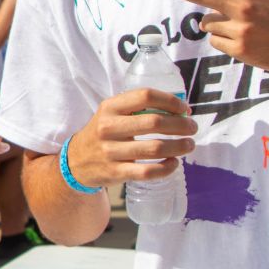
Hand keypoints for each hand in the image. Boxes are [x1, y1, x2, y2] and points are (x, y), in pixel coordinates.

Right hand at [66, 89, 196, 186]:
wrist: (76, 161)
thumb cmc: (104, 133)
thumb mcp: (111, 113)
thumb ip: (139, 108)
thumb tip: (181, 110)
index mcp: (110, 107)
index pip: (145, 96)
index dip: (170, 101)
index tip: (184, 109)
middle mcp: (108, 127)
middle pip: (154, 122)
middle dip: (180, 125)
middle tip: (192, 128)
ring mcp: (111, 151)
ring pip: (155, 148)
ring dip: (179, 146)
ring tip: (189, 145)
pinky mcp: (115, 172)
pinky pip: (148, 172)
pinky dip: (166, 168)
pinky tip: (173, 163)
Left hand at [141, 0, 268, 73]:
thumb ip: (231, 1)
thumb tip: (202, 19)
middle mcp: (239, 5)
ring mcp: (238, 28)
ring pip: (207, 24)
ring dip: (218, 27)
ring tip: (246, 29)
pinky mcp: (238, 49)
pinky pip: (217, 43)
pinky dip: (227, 43)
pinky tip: (248, 42)